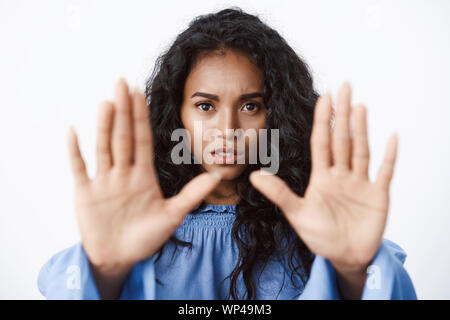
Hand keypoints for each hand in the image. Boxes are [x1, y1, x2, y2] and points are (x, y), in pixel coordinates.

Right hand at [67, 78, 220, 275]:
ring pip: (103, 147)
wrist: (120, 259)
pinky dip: (74, 151)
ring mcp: (103, 182)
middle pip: (122, 136)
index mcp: (143, 176)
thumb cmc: (146, 238)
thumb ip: (191, 195)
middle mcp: (123, 173)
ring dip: (104, 125)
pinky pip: (79, 168)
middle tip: (122, 82)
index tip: (141, 94)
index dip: (141, 117)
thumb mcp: (172, 216)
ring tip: (107, 101)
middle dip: (123, 111)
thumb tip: (216, 176)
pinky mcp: (85, 194)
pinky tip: (73, 131)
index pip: (142, 140)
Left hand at [249, 82, 397, 273]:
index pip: (322, 142)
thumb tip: (254, 176)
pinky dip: (389, 156)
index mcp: (322, 177)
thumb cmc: (320, 236)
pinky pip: (385, 171)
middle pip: (342, 139)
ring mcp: (360, 183)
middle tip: (344, 87)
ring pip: (361, 150)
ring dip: (361, 128)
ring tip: (359, 105)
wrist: (343, 258)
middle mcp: (341, 175)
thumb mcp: (297, 214)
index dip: (322, 120)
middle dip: (342, 114)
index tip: (323, 98)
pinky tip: (391, 137)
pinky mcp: (378, 195)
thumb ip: (279, 194)